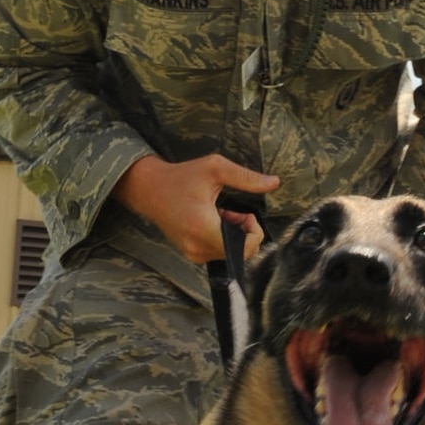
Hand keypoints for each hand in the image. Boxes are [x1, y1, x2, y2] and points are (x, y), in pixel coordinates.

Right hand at [114, 153, 279, 264]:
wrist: (150, 190)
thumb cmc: (182, 177)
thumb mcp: (215, 168)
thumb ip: (246, 177)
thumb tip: (275, 182)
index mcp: (203, 228)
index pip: (245, 249)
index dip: (255, 232)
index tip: (246, 214)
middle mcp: (197, 247)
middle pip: (242, 253)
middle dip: (245, 232)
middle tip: (232, 211)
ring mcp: (193, 254)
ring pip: (232, 255)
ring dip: (234, 235)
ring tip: (221, 214)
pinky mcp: (191, 255)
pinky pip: (219, 254)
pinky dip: (223, 239)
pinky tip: (213, 222)